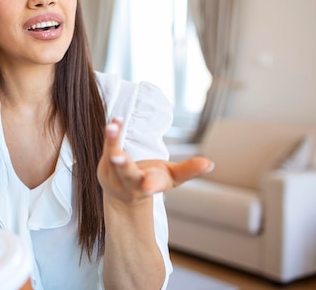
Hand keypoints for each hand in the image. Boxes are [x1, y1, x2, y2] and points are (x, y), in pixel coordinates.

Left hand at [97, 119, 212, 204]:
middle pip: (127, 174)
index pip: (153, 185)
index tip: (149, 186)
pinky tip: (114, 121)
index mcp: (151, 185)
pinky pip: (107, 147)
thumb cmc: (152, 180)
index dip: (152, 185)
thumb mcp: (172, 178)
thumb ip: (189, 170)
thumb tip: (210, 164)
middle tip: (117, 155)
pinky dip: (111, 134)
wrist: (123, 195)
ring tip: (112, 126)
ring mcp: (115, 175)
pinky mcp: (105, 164)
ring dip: (112, 141)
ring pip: (112, 158)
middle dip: (123, 164)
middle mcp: (131, 182)